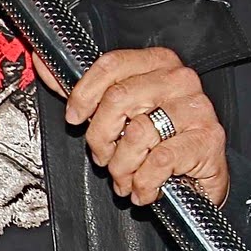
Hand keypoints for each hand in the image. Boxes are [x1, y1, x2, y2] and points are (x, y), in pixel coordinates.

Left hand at [45, 46, 229, 207]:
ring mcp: (196, 108)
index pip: (112, 64)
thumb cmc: (159, 143)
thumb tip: (44, 63)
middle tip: (103, 156)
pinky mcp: (207, 139)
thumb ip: (85, 91)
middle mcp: (180, 80)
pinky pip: (159, 161)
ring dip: (123, 166)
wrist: (201, 178)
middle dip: (101, 137)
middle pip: (118, 99)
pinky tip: (146, 188)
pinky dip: (144, 183)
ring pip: (137, 133)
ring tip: (127, 177)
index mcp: (158, 63)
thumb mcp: (120, 114)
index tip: (75, 117)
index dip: (84, 94)